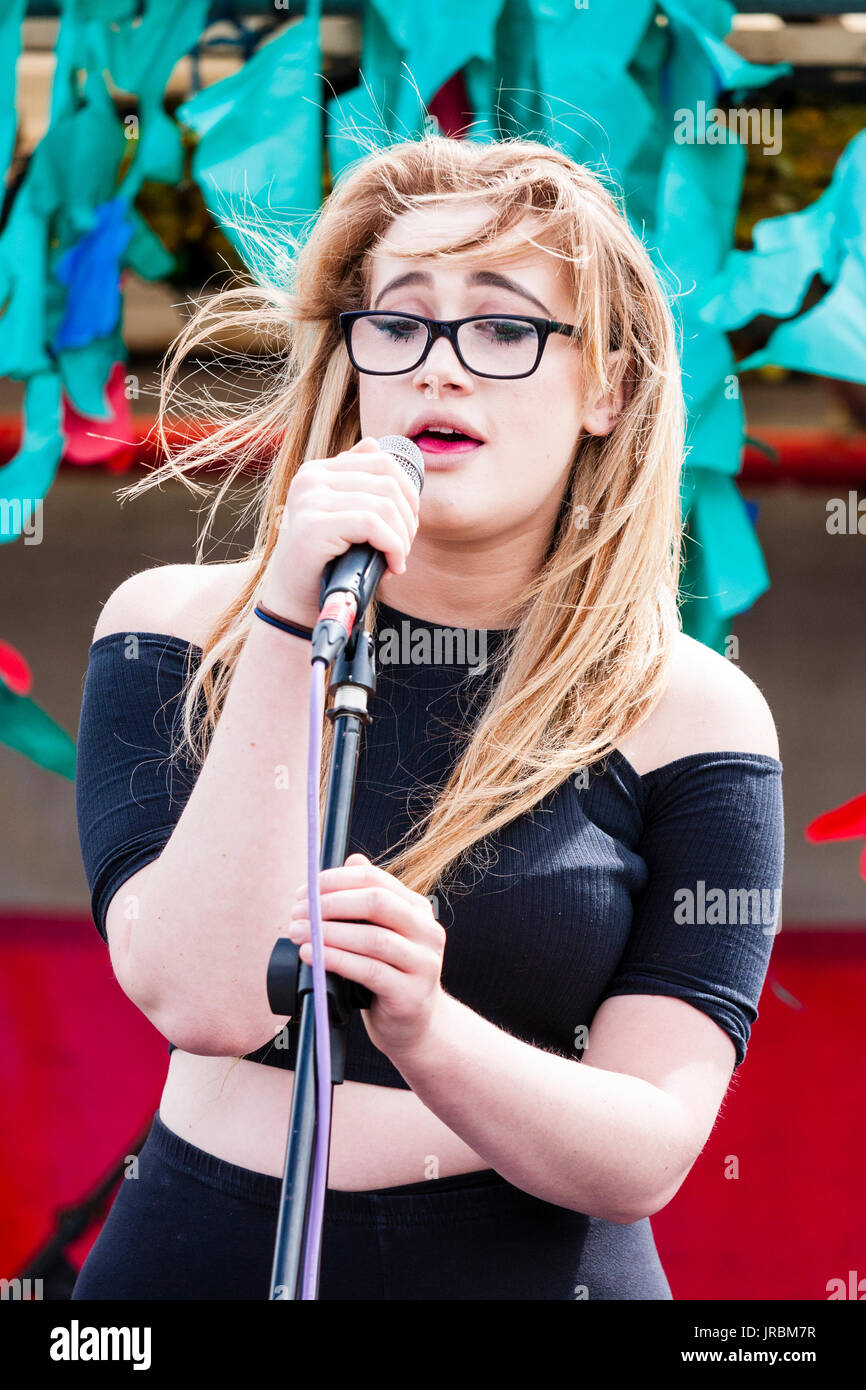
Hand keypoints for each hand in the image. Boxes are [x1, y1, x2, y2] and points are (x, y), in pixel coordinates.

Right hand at [260, 438, 420, 626]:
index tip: (408, 524)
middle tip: (403, 548)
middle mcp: (310, 479)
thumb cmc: (324, 562)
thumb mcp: (340, 515)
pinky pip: (373, 525)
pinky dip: (393, 546)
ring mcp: (310, 500)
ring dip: (402, 538)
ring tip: (396, 559)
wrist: (294, 602)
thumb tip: (374, 444)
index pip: (382, 461)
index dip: (408, 493)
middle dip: (408, 519)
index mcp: (317, 472)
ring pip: (385, 505)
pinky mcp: (315, 526)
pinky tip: (393, 565)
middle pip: (388, 483)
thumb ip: (354, 481)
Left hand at [287, 853, 446, 1061]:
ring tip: (297, 934)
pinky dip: (337, 960)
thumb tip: (352, 861)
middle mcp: (428, 932)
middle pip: (377, 903)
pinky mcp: (411, 994)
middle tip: (296, 913)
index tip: (303, 891)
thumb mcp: (381, 934)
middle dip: (329, 904)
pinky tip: (313, 956)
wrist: (415, 1028)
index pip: (375, 880)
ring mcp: (424, 964)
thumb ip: (369, 900)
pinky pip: (370, 971)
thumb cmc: (390, 976)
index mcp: (418, 909)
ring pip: (373, 939)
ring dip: (328, 933)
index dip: (335, 880)